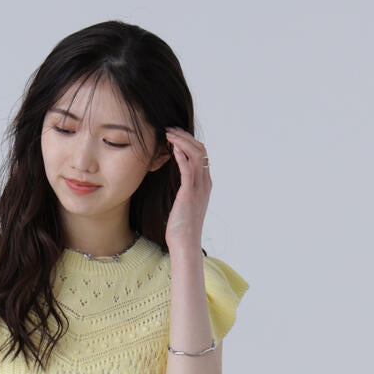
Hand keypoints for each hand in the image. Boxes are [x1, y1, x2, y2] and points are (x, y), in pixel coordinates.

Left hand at [162, 125, 211, 254]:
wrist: (185, 244)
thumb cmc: (181, 227)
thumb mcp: (184, 204)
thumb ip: (184, 190)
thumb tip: (174, 182)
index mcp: (205, 184)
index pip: (202, 154)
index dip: (188, 141)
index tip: (174, 135)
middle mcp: (205, 183)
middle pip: (201, 149)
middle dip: (185, 136)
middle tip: (169, 129)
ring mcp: (199, 188)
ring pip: (196, 154)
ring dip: (181, 141)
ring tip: (168, 134)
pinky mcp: (189, 193)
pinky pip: (188, 168)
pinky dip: (181, 155)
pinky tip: (172, 148)